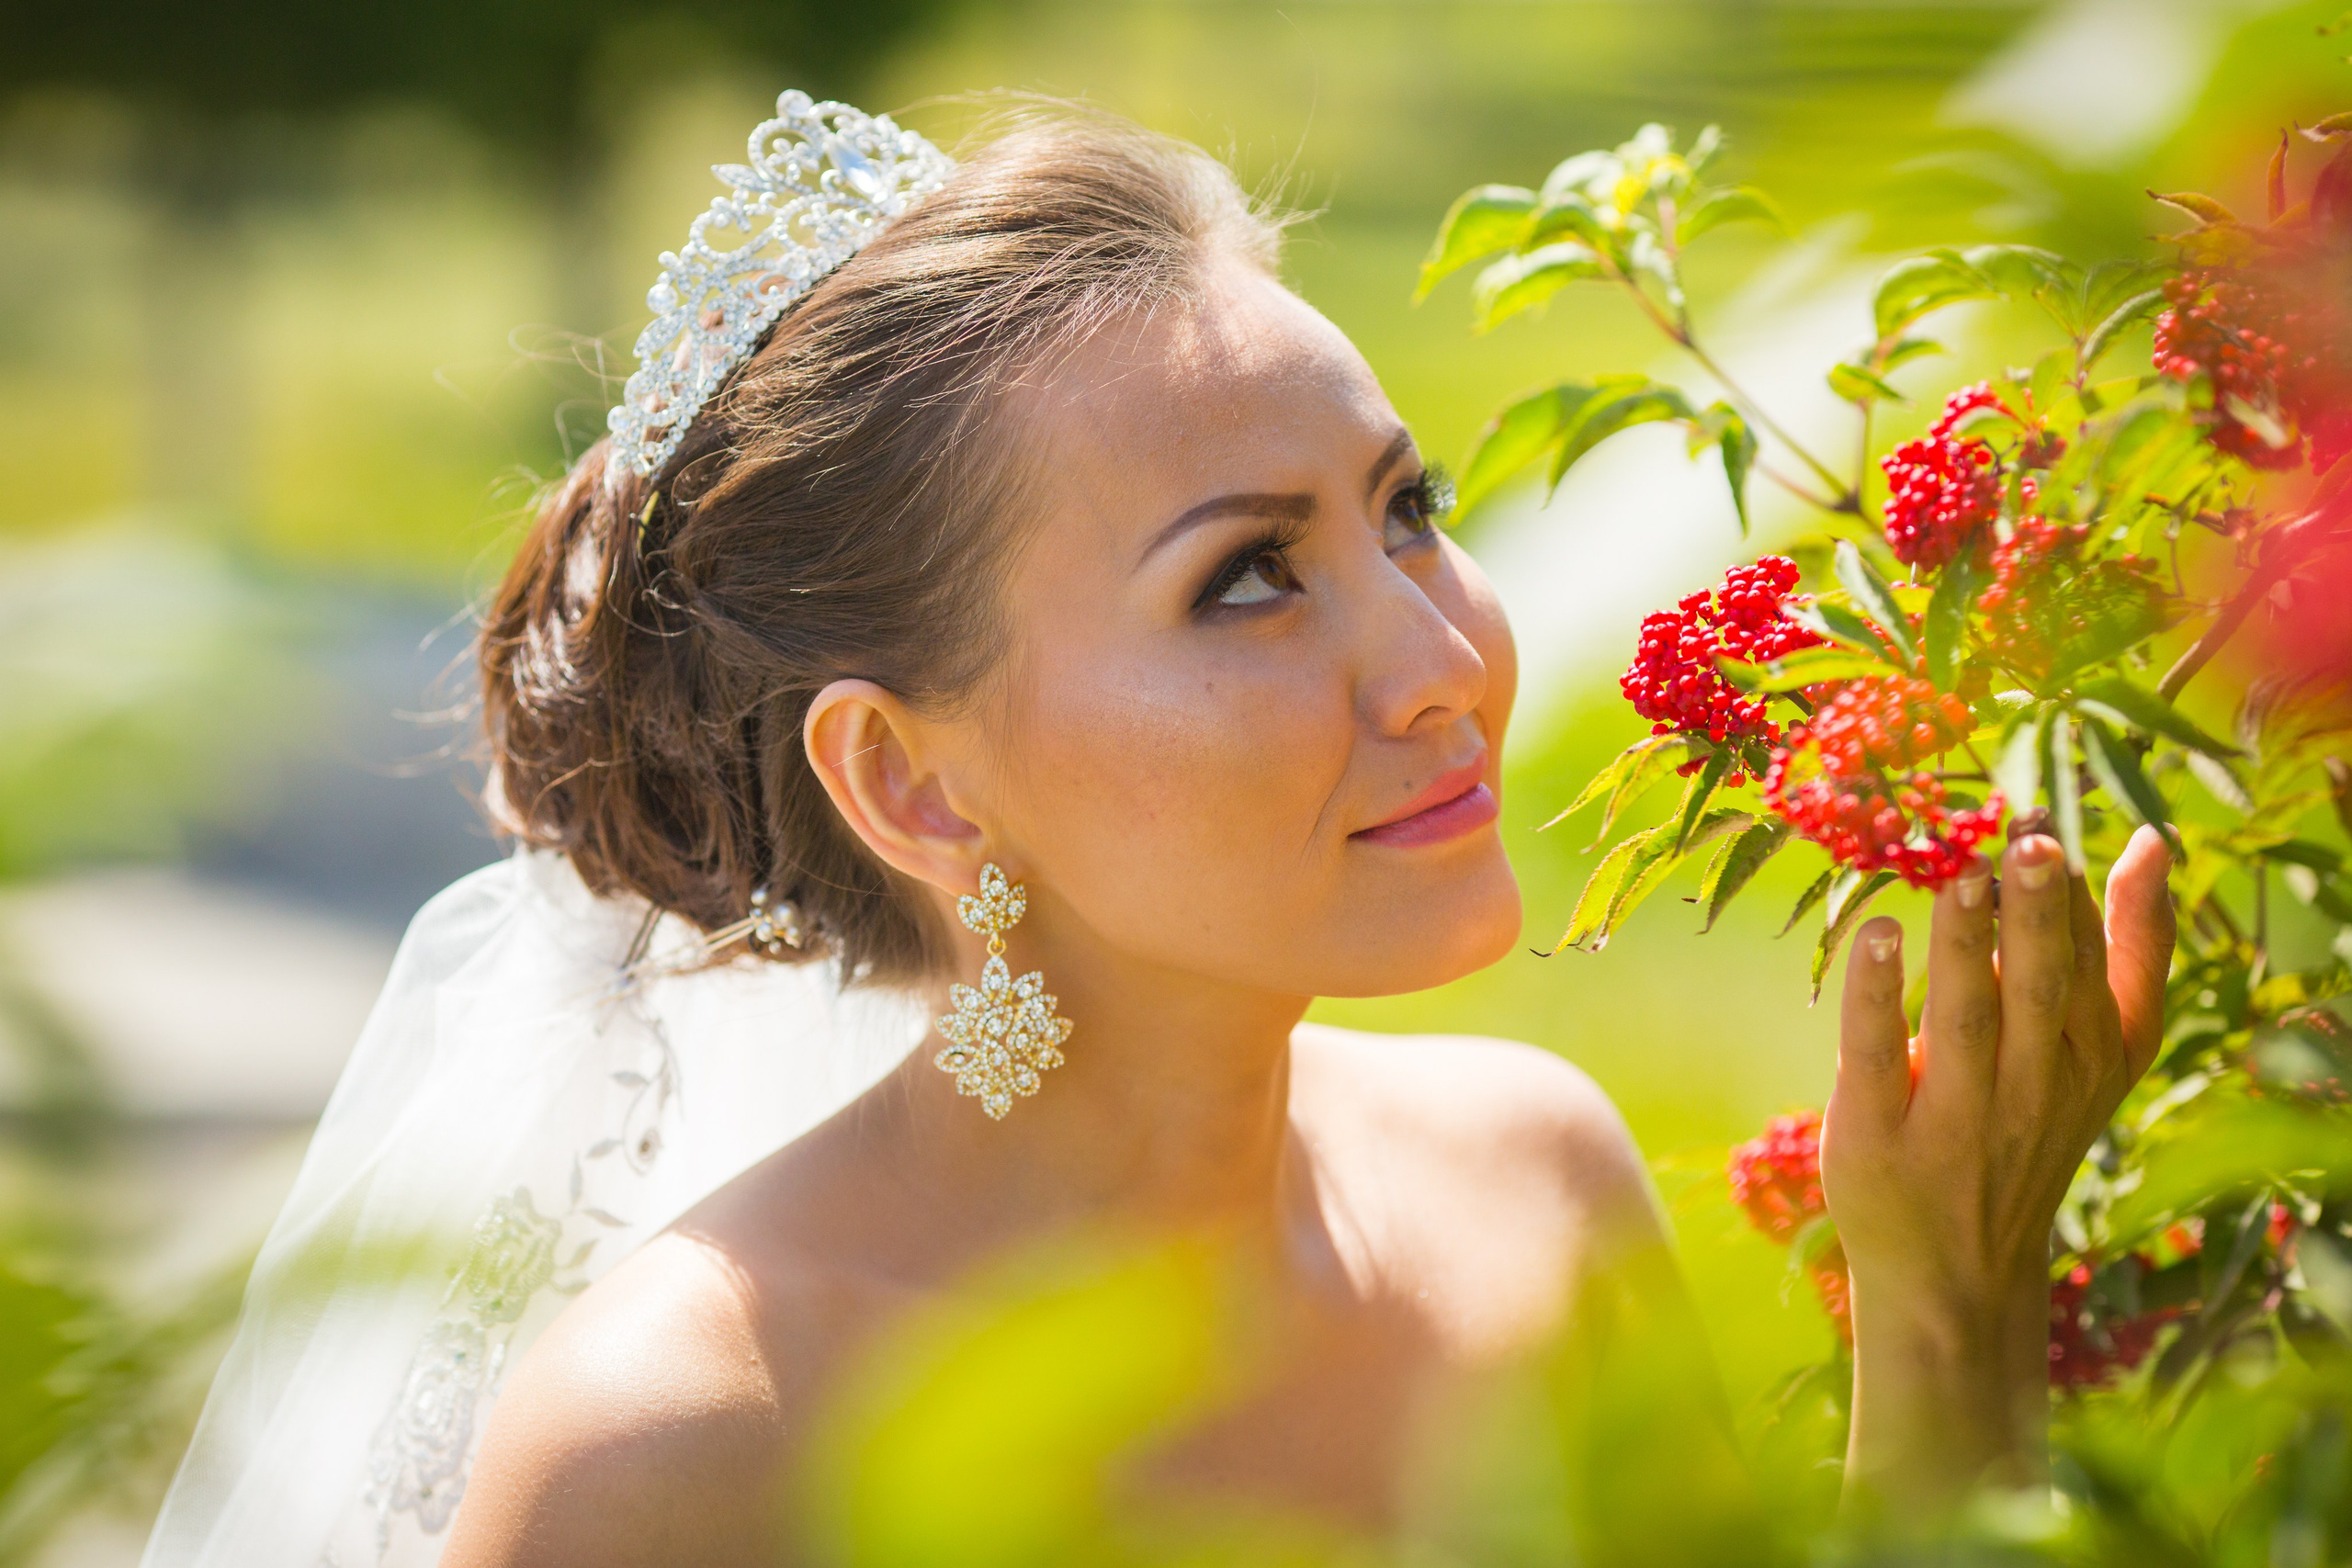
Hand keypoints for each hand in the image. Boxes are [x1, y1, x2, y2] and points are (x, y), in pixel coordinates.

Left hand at [1822, 825, 2174, 1519]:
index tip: (2048, 829)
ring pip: (1968, 1021)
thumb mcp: (2097, 1055)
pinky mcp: (1877, 1141)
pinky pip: (1876, 1061)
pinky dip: (1877, 998)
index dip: (2075, 902)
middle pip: (2041, 991)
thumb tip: (2154, 842)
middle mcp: (2034, 1091)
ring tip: (1961, 877)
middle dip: (2037, 917)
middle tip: (2026, 843)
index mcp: (2091, 1062)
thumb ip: (2129, 953)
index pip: (2094, 972)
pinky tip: (1877, 937)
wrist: (1959, 1277)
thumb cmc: (2026, 1129)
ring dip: (1965, 947)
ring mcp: (1957, 1121)